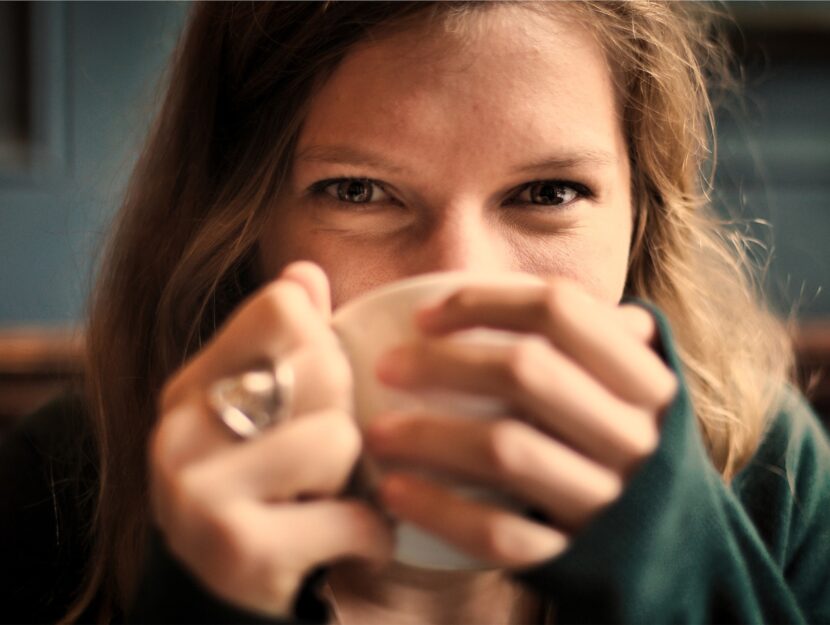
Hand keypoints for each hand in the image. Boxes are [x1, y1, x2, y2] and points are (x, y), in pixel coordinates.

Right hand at [149, 262, 393, 615]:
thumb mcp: (262, 416)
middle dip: (345, 415)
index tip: (317, 393)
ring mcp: (199, 491)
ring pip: (339, 438)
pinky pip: (352, 516)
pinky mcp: (237, 549)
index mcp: (190, 386)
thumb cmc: (260, 497)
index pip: (284, 307)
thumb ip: (283, 344)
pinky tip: (348, 544)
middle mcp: (180, 430)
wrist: (219, 603)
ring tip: (328, 501)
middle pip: (321, 365)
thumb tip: (306, 271)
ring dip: (357, 481)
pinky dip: (371, 536)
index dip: (324, 345)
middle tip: (325, 460)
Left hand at [366, 277, 676, 567]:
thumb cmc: (624, 451)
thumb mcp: (630, 391)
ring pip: (506, 451)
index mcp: (645, 380)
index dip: (484, 301)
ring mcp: (608, 500)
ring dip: (428, 435)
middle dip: (442, 363)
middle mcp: (634, 435)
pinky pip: (499, 533)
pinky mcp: (575, 556)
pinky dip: (440, 509)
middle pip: (526, 372)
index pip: (561, 309)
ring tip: (377, 432)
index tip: (424, 316)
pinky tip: (396, 492)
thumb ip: (593, 339)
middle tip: (386, 367)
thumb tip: (517, 288)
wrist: (669, 555)